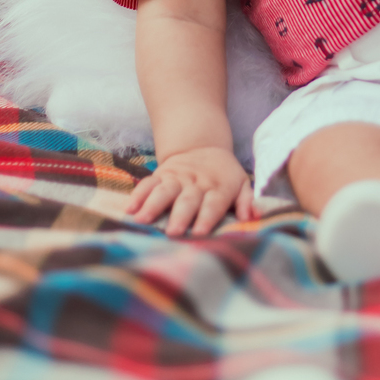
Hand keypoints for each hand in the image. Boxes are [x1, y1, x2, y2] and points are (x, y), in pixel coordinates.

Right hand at [126, 146, 253, 237]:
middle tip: (173, 232)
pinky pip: (147, 183)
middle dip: (180, 216)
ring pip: (164, 191)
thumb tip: (249, 217)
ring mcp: (176, 178)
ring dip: (153, 205)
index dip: (207, 217)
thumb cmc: (224, 174)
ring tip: (143, 221)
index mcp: (219, 186)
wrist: (202, 146)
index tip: (199, 233)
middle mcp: (196, 183)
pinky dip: (137, 195)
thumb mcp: (241, 182)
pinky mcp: (160, 174)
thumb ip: (246, 200)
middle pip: (187, 199)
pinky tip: (130, 209)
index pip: (213, 203)